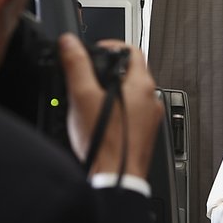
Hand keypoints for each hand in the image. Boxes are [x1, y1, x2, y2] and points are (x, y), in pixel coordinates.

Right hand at [58, 34, 163, 177]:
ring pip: (132, 95)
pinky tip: (101, 120)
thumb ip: (76, 65)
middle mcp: (152, 101)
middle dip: (108, 70)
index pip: (132, 51)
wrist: (116, 179)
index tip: (94, 51)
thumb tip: (70, 44)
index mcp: (142, 87)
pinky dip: (118, 110)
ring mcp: (151, 120)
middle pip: (132, 73)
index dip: (111, 46)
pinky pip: (133, 114)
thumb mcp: (83, 97)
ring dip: (112, 91)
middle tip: (88, 76)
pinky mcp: (145, 134)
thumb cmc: (106, 144)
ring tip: (91, 99)